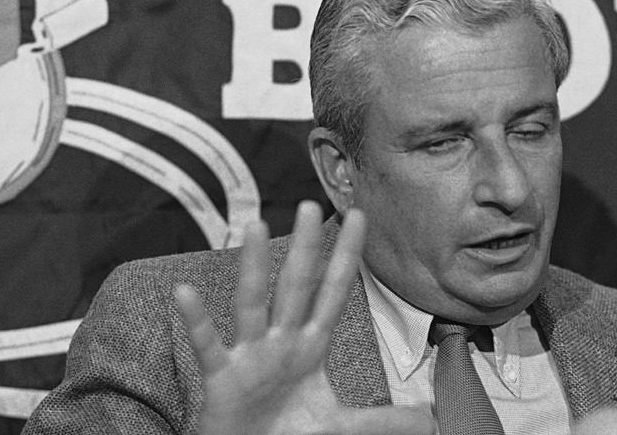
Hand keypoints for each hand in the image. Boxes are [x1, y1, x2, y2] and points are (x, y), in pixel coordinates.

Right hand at [175, 202, 434, 434]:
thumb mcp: (340, 427)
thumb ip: (382, 419)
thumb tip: (431, 418)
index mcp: (309, 347)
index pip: (333, 292)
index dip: (347, 256)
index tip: (360, 215)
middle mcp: (281, 343)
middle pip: (296, 287)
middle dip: (305, 249)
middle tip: (310, 204)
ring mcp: (249, 358)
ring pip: (252, 304)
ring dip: (253, 267)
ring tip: (253, 225)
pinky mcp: (221, 380)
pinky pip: (207, 346)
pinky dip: (197, 321)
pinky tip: (185, 293)